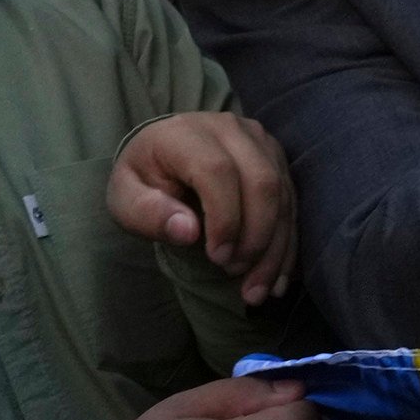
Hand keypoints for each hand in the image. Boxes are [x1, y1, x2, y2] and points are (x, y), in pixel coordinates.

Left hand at [108, 113, 296, 308]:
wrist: (167, 156)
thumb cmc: (145, 181)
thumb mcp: (126, 199)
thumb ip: (148, 213)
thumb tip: (188, 231)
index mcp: (186, 133)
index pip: (218, 171)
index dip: (225, 218)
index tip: (217, 258)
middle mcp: (230, 129)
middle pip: (261, 181)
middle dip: (255, 237)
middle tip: (236, 273)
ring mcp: (260, 142)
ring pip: (283, 195)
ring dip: (274, 249)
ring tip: (257, 290)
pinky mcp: (277, 159)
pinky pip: (292, 203)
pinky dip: (287, 245)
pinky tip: (277, 280)